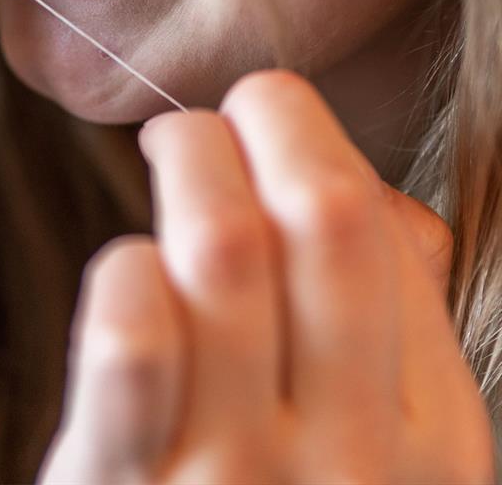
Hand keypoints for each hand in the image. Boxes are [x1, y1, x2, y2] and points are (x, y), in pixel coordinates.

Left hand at [39, 71, 493, 483]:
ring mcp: (236, 480)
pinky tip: (127, 265)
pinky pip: (134, 346)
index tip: (273, 121)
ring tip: (168, 146)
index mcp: (429, 445)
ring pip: (223, 250)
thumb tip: (388, 202)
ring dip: (191, 163)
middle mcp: (350, 460)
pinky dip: (128, 272)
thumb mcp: (379, 466)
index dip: (324, 150)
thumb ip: (390, 342)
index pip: (390, 243)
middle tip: (225, 109)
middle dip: (270, 121)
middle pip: (322, 220)